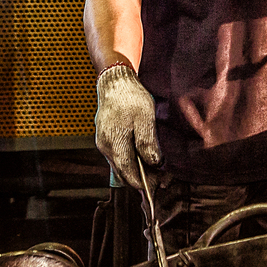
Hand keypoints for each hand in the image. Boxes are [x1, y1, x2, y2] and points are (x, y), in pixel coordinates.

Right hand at [94, 64, 159, 188]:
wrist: (115, 81)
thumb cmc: (130, 97)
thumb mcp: (145, 118)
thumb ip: (148, 142)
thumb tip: (154, 163)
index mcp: (114, 144)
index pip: (128, 173)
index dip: (144, 183)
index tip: (159, 186)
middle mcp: (105, 147)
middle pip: (123, 172)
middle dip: (142, 179)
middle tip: (162, 181)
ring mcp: (104, 142)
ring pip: (120, 165)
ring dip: (137, 170)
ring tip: (157, 170)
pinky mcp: (106, 137)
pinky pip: (118, 155)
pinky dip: (131, 161)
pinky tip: (144, 157)